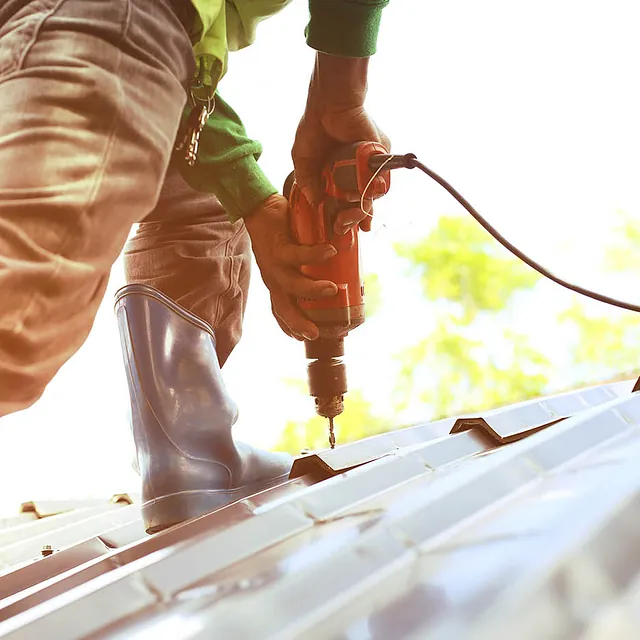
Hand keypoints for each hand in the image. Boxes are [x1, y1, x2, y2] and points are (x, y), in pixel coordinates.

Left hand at [244, 194, 337, 340]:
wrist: (257, 207)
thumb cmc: (279, 233)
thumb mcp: (291, 257)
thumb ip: (310, 266)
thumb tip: (341, 269)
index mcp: (276, 284)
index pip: (281, 312)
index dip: (292, 328)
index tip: (308, 338)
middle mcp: (274, 278)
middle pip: (284, 308)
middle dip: (299, 323)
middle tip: (316, 334)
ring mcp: (274, 264)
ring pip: (292, 284)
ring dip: (313, 289)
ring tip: (333, 289)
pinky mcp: (278, 246)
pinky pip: (297, 254)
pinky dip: (314, 255)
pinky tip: (330, 252)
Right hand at [292, 53, 390, 234]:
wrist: (329, 105)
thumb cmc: (315, 128)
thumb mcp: (304, 160)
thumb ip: (307, 182)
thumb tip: (314, 203)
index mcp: (339, 176)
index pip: (344, 202)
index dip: (343, 217)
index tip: (338, 229)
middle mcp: (356, 173)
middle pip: (360, 203)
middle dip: (353, 219)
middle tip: (344, 226)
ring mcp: (369, 167)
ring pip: (371, 196)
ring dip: (361, 210)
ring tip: (351, 216)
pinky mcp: (380, 158)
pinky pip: (379, 182)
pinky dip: (369, 193)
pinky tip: (359, 201)